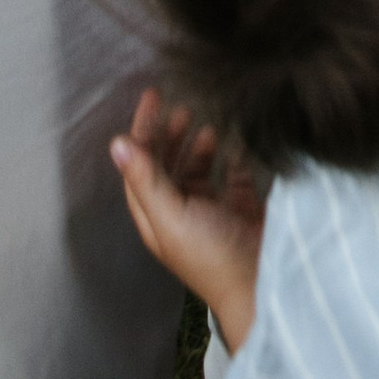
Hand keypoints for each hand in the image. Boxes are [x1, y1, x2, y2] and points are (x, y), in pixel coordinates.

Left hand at [112, 90, 265, 351]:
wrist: (261, 282)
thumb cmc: (211, 254)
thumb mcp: (172, 215)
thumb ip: (146, 178)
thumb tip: (117, 143)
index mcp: (157, 218)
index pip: (140, 167)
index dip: (143, 131)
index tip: (153, 96)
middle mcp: (180, 214)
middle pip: (167, 166)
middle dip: (170, 134)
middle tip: (182, 106)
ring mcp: (212, 212)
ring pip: (198, 169)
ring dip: (198, 144)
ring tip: (207, 124)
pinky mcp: (241, 210)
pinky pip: (232, 174)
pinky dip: (232, 155)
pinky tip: (237, 141)